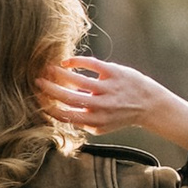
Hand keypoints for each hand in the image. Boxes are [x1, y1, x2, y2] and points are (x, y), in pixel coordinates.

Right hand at [42, 56, 187, 159]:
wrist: (150, 105)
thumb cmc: (123, 115)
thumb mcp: (104, 126)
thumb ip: (84, 122)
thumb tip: (61, 114)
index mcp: (95, 122)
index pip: (66, 115)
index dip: (49, 107)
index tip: (37, 100)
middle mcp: (101, 106)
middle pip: (68, 97)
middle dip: (49, 89)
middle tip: (36, 82)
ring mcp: (108, 89)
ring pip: (76, 80)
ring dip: (58, 74)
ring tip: (47, 69)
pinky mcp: (114, 72)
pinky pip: (91, 64)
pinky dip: (75, 62)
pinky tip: (66, 62)